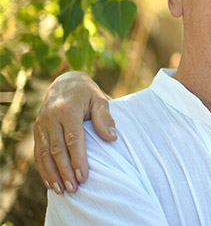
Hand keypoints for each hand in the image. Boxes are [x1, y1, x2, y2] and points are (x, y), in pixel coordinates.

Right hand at [33, 71, 114, 193]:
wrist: (66, 82)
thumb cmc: (88, 94)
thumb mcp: (100, 100)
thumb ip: (105, 118)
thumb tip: (111, 138)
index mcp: (67, 110)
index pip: (73, 139)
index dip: (77, 159)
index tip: (84, 176)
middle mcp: (50, 117)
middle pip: (57, 149)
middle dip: (64, 171)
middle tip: (74, 188)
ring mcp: (41, 124)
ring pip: (44, 153)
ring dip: (52, 173)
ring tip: (61, 190)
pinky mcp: (37, 129)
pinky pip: (38, 152)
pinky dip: (43, 168)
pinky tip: (50, 182)